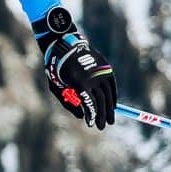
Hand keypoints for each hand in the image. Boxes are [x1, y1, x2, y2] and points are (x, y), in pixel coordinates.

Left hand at [35, 8, 116, 129]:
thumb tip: (82, 117)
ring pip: (109, 94)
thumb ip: (69, 103)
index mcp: (79, 82)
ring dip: (110, 108)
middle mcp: (92, 76)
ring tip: (110, 119)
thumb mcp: (57, 87)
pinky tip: (113, 105)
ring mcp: (100, 71)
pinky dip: (113, 96)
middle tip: (102, 126)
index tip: (91, 124)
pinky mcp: (105, 67)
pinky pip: (112, 85)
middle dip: (102, 115)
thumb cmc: (57, 69)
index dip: (91, 115)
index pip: (89, 103)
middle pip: (101, 101)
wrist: (65, 45)